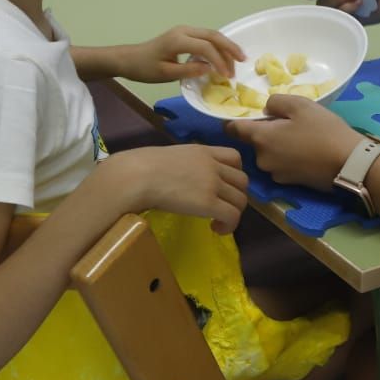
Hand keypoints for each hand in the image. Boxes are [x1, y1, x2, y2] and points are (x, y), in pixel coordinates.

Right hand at [103, 144, 249, 233]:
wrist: (137, 176)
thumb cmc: (143, 167)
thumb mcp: (171, 157)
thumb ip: (185, 165)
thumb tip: (182, 178)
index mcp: (203, 151)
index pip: (235, 157)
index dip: (234, 174)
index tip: (223, 186)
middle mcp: (213, 166)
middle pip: (243, 181)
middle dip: (235, 195)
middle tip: (220, 206)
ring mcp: (213, 184)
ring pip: (241, 200)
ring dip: (234, 212)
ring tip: (217, 221)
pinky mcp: (209, 203)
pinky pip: (233, 216)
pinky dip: (230, 225)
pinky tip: (215, 228)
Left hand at [118, 26, 244, 82]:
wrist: (129, 59)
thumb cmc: (145, 68)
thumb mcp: (166, 74)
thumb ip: (189, 70)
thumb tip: (211, 69)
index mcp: (178, 39)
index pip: (206, 47)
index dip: (219, 61)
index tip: (227, 76)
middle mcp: (184, 31)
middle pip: (213, 36)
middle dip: (229, 48)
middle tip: (243, 61)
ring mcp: (184, 31)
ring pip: (211, 35)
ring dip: (225, 46)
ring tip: (237, 60)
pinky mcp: (184, 35)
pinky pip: (206, 38)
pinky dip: (217, 46)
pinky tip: (224, 56)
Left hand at [224, 93, 360, 189]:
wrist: (349, 164)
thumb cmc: (323, 130)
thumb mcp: (301, 105)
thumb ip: (275, 102)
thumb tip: (265, 110)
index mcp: (260, 138)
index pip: (233, 129)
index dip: (233, 120)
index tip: (241, 114)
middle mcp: (261, 159)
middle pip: (255, 141)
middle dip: (266, 131)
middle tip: (289, 123)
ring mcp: (275, 174)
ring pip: (269, 153)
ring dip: (278, 145)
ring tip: (301, 137)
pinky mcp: (289, 183)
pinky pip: (281, 164)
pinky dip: (288, 157)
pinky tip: (306, 151)